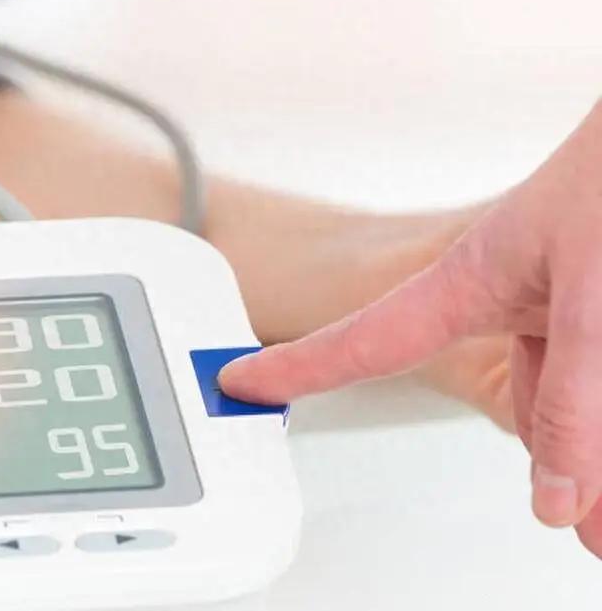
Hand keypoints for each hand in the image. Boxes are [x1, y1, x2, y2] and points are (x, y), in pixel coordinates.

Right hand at [220, 101, 601, 558]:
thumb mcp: (588, 296)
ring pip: (567, 402)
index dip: (294, 366)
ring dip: (596, 453)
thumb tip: (555, 494)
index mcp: (468, 282)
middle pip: (512, 403)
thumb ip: (570, 396)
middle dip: (548, 467)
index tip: (238, 383)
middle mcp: (508, 298)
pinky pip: (595, 386)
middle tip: (581, 520)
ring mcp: (561, 304)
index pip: (362, 342)